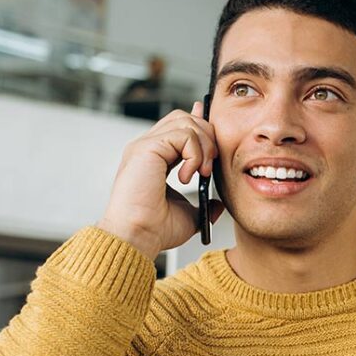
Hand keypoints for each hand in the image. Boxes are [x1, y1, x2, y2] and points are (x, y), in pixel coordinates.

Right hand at [97, 101, 224, 258]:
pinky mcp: (146, 148)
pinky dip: (194, 154)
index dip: (199, 124)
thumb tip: (218, 204)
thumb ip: (203, 203)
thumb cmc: (154, 229)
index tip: (214, 137)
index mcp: (155, 158)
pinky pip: (183, 135)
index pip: (179, 127)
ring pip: (186, 122)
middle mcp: (148, 148)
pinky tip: (187, 176)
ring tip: (201, 173)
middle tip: (209, 167)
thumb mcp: (188, 214)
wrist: (138, 236)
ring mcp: (145, 145)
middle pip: (185, 118)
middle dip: (207, 137)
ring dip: (203, 147)